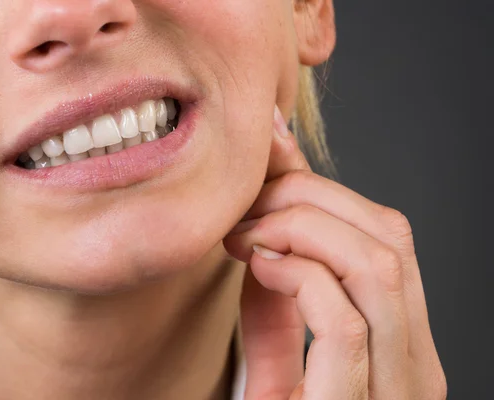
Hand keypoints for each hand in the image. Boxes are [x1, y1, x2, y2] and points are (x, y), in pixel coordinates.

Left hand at [223, 106, 445, 398]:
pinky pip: (344, 321)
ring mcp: (394, 392)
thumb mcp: (276, 347)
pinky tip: (257, 269)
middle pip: (388, 237)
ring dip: (299, 228)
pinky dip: (298, 276)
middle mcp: (415, 365)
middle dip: (308, 199)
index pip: (388, 236)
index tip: (263, 175)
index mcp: (401, 343)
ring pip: (376, 266)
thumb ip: (281, 292)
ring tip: (245, 236)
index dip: (323, 189)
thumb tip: (268, 222)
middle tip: (246, 207)